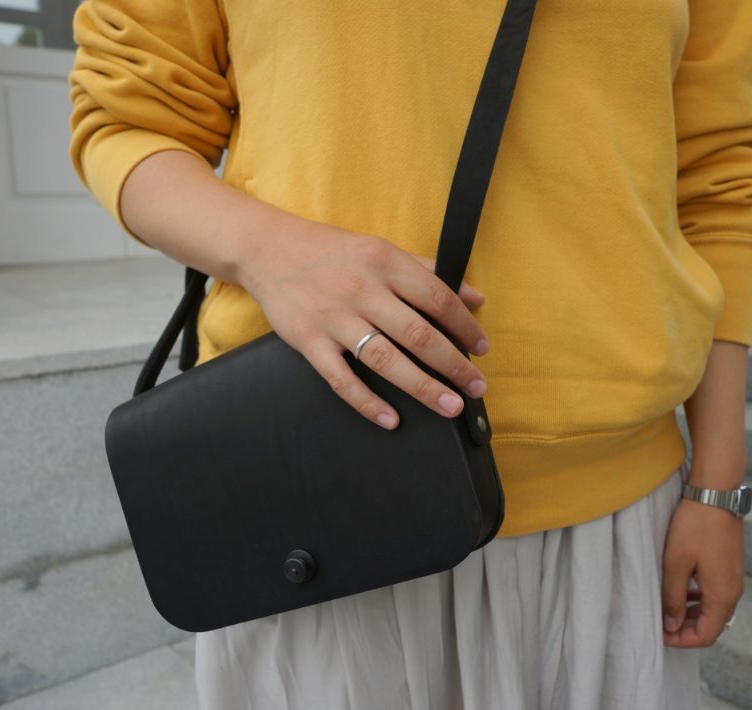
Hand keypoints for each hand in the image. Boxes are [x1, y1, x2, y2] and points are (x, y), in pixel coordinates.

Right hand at [238, 215, 489, 429]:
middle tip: (477, 387)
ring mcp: (334, 318)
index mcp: (385, 263)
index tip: (483, 349)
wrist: (268, 249)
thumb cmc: (332, 252)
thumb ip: (428, 271)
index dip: (465, 326)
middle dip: (454, 365)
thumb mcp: (381, 250)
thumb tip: (475, 296)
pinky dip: (367, 402)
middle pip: (418, 334)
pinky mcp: (308, 341)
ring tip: (449, 406)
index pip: (437, 298)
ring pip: (385, 359)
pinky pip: (341, 379)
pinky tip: (391, 419)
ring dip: (422, 386)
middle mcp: (362, 290)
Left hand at [660, 498, 744, 647]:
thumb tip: (672, 625)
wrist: (717, 493)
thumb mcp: (676, 564)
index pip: (707, 635)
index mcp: (723, 595)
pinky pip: (717, 593)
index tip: (660, 633)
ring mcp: (735, 578)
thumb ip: (673, 598)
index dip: (682, 640)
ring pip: (715, 609)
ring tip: (667, 608)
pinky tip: (682, 591)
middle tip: (660, 623)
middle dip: (686, 629)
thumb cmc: (695, 527)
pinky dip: (699, 599)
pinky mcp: (731, 566)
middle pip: (712, 625)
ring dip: (692, 614)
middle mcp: (734, 591)